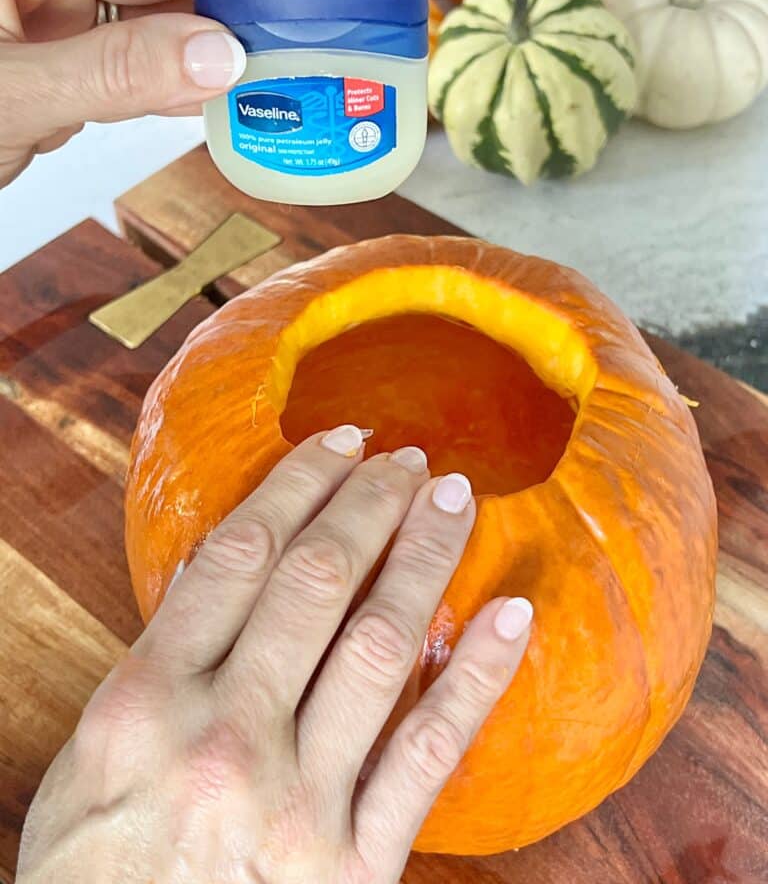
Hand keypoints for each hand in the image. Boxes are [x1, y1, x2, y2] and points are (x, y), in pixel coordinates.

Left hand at [0, 0, 332, 186]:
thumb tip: (216, 57)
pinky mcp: (63, 68)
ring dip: (219, 37)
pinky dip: (183, 82)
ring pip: (155, 16)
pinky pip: (137, 65)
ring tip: (290, 44)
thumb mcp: (7, 92)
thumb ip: (113, 72)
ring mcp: (51, 17)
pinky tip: (228, 88)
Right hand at [17, 427, 531, 882]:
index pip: (241, 557)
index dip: (299, 484)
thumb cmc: (96, 876)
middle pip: (316, 584)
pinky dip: (475, 677)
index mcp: (148, 704)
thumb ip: (156, 659)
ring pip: (378, 646)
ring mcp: (299, 803)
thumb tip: (220, 563)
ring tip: (456, 499)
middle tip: (409, 459)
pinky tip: (509, 615)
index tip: (339, 444)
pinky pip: (429, 755)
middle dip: (370, 504)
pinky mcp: (357, 867)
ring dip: (424, 559)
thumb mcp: (90, 760)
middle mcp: (226, 739)